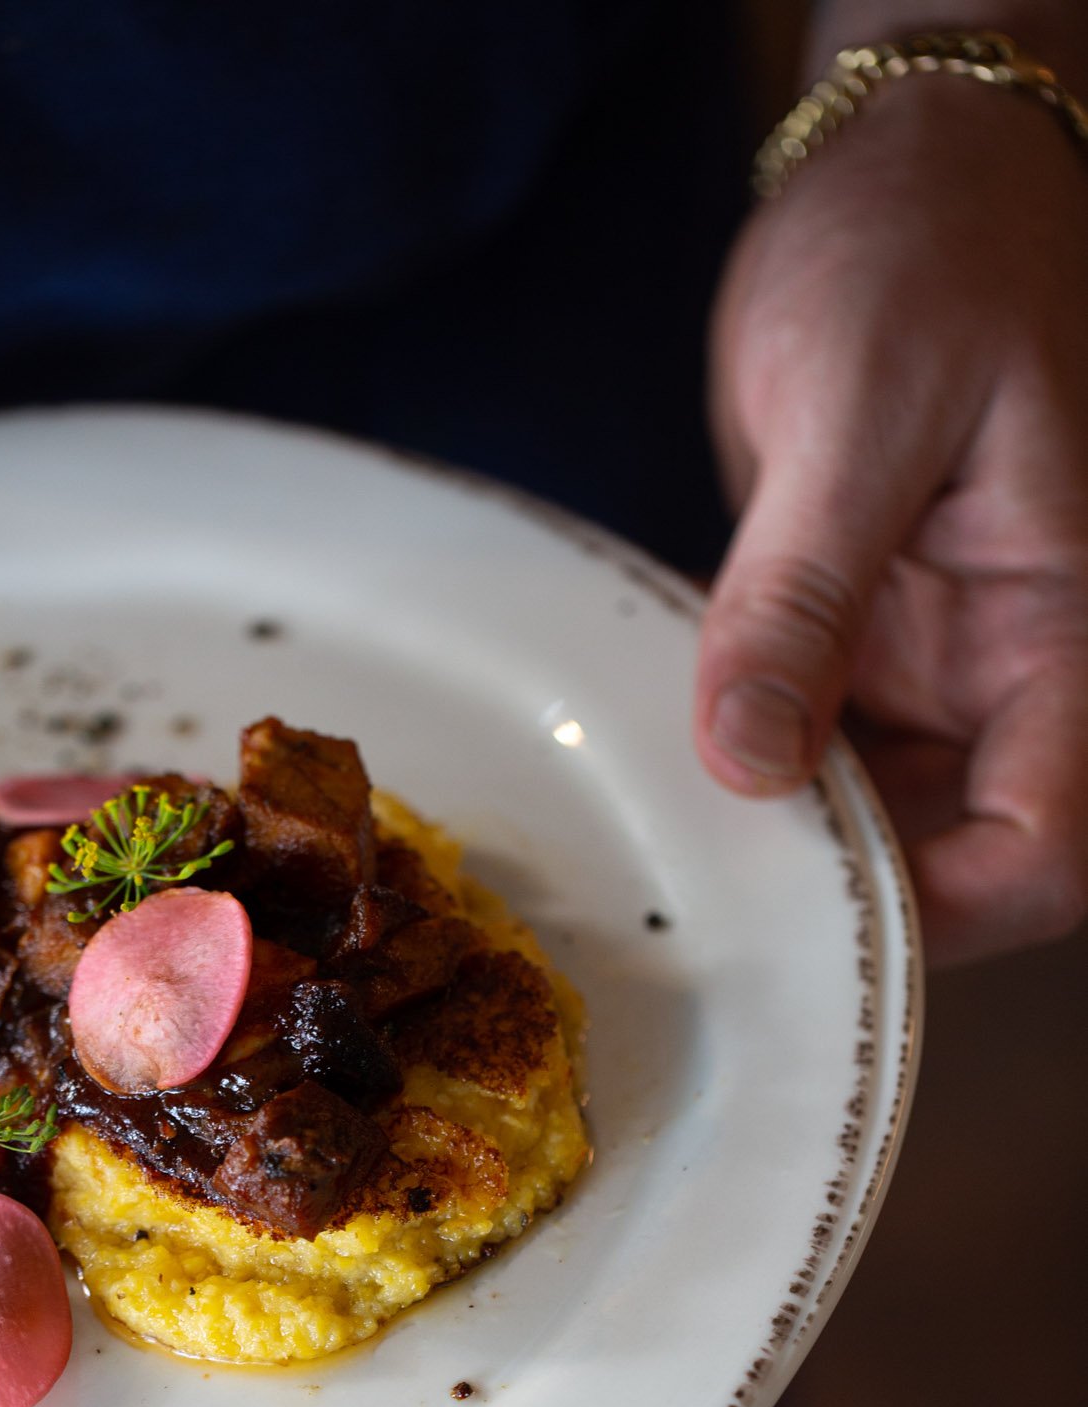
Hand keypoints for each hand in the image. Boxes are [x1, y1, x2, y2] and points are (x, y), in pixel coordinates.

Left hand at [696, 67, 1087, 964]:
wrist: (905, 177)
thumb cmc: (921, 251)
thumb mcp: (859, 408)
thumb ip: (803, 593)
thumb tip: (751, 762)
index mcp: (1070, 625)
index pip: (1048, 842)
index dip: (949, 910)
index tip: (812, 906)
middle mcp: (1017, 669)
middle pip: (961, 858)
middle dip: (845, 889)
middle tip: (709, 883)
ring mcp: (943, 665)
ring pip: (883, 819)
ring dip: (786, 835)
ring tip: (677, 826)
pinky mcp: (869, 646)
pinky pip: (819, 747)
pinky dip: (753, 764)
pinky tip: (677, 752)